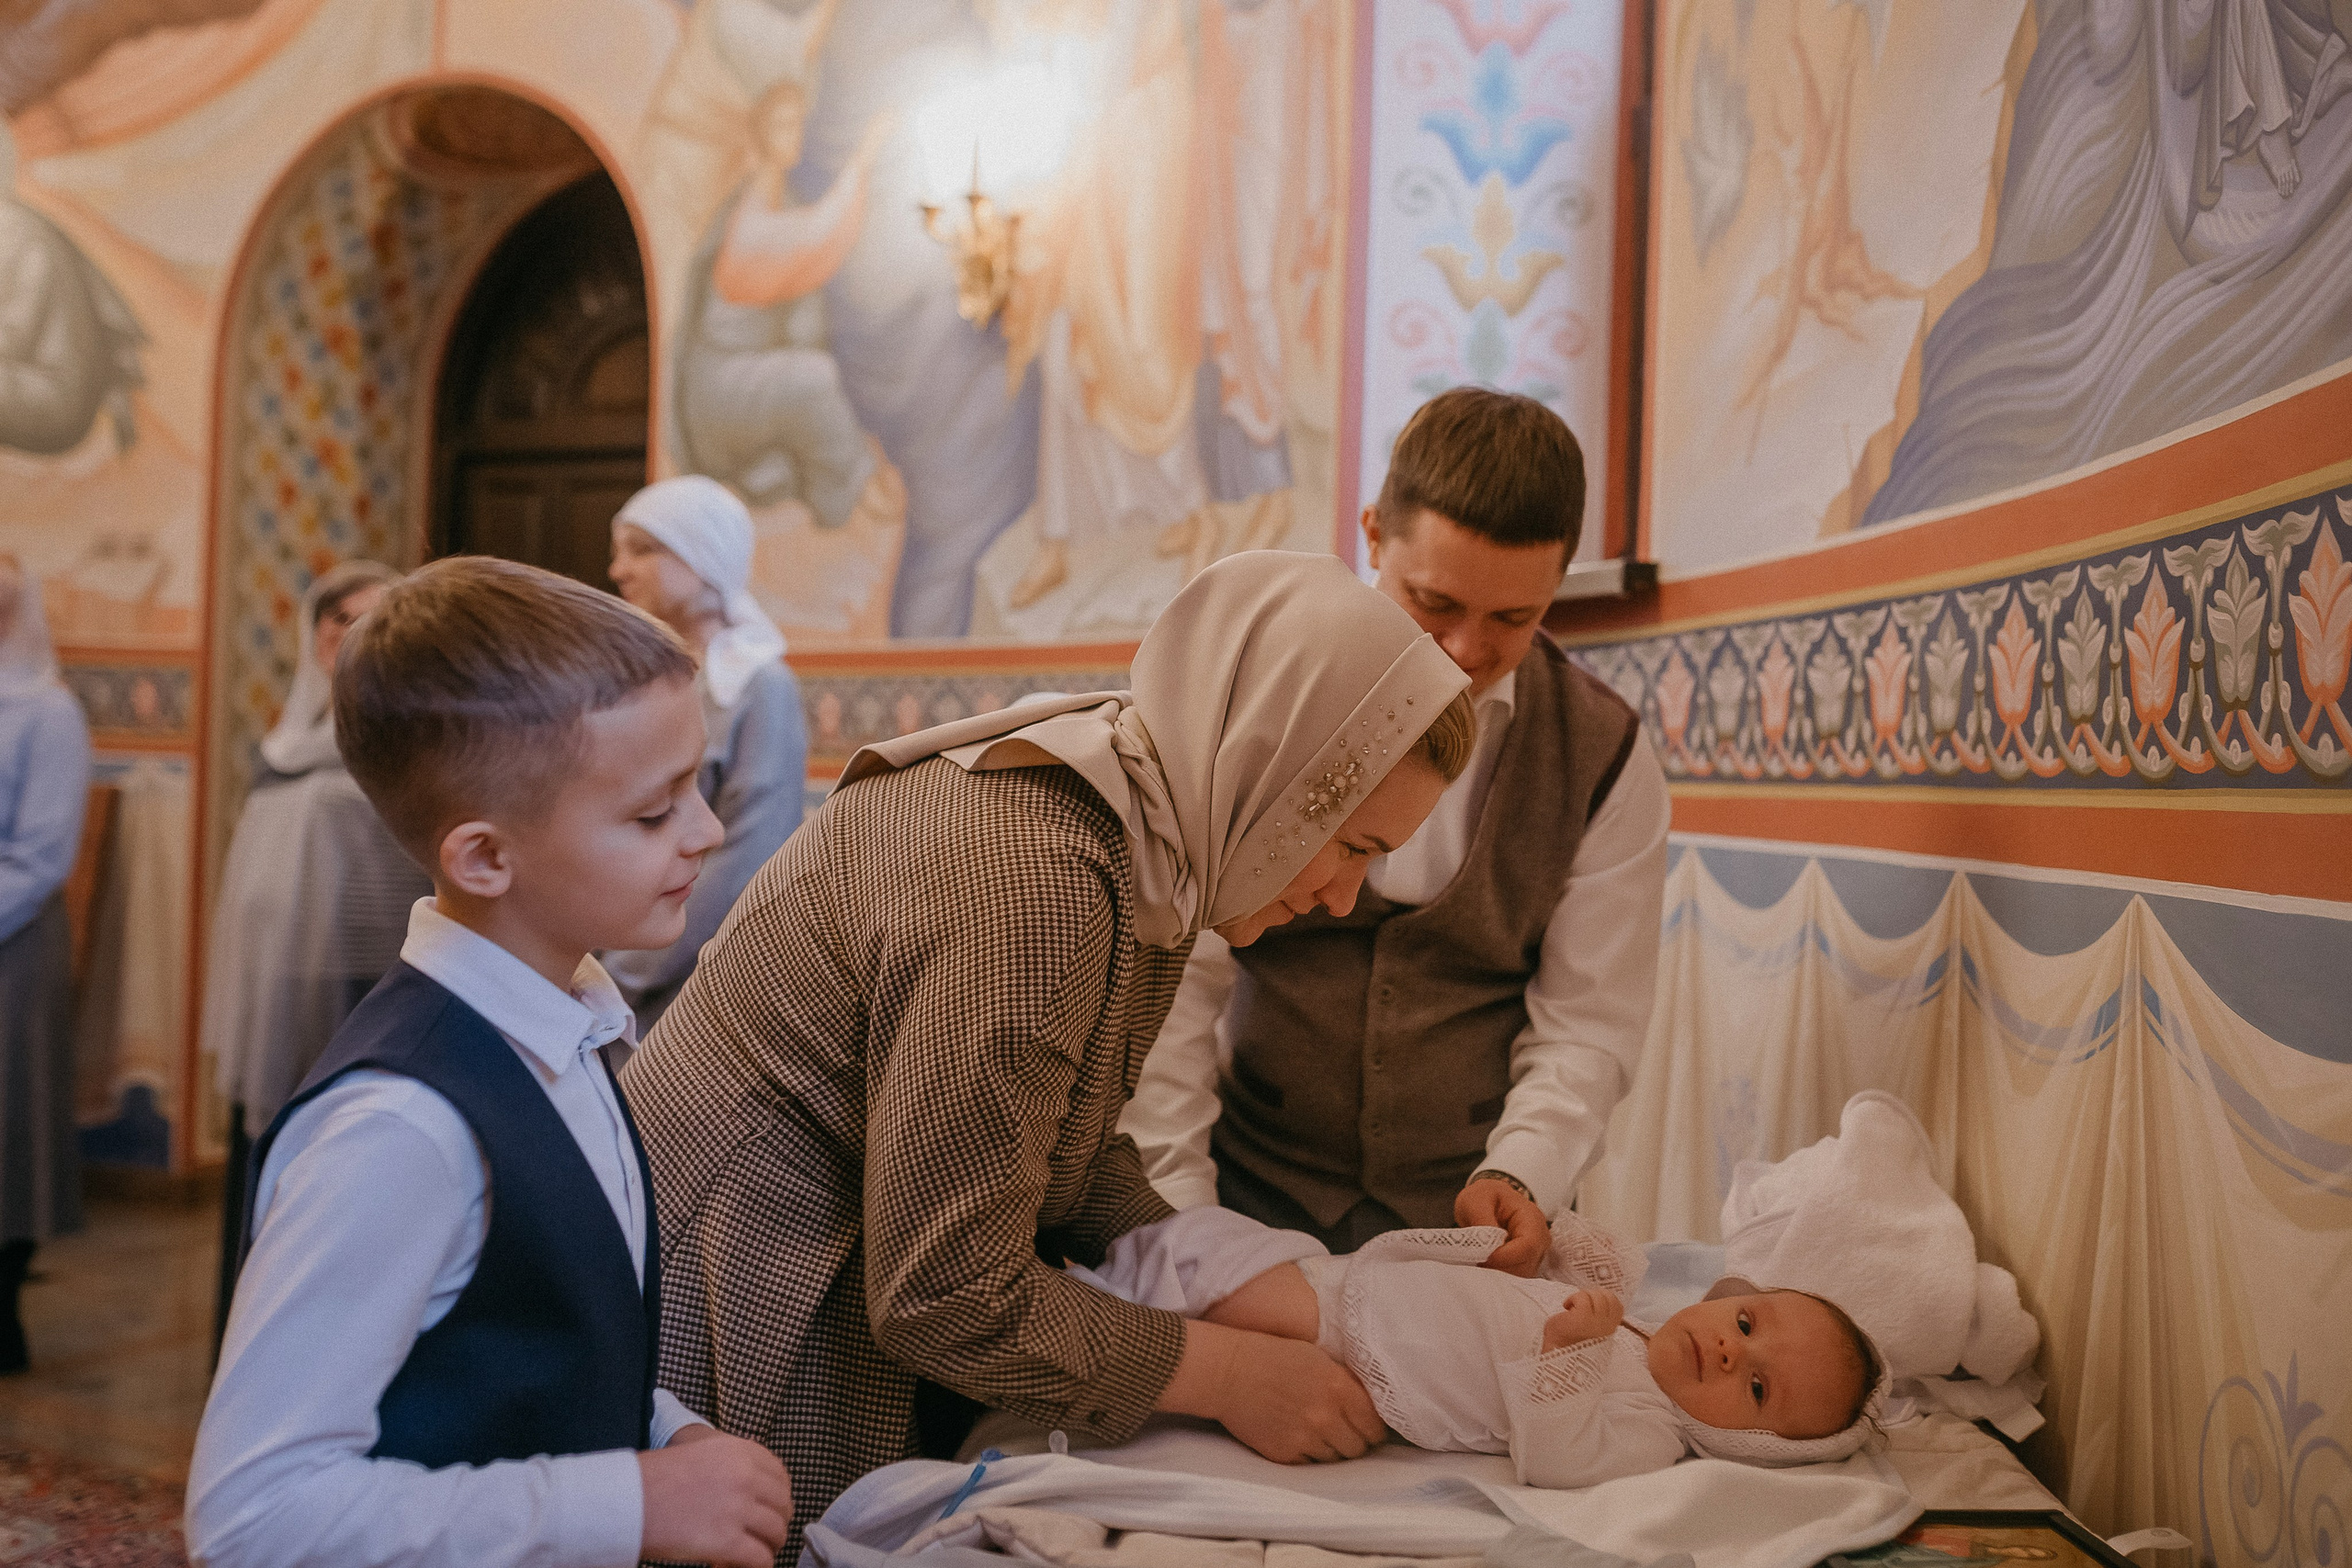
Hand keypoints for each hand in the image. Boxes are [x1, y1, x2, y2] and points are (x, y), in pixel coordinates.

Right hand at [639, 1430, 793, 1567]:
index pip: (780, 1475)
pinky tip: (740, 1566)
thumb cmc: (654, 1480)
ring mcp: (738, 1509)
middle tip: (766, 1535)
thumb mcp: (701, 1454)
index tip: (774, 1508)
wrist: (626, 1500)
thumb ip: (733, 1465)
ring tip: (755, 1553)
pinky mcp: (727, 1541)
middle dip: (777, 1522)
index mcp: (740, 1452)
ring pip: (776, 1533)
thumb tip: (756, 1491)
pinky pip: (760, 1558)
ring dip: (769, 1546)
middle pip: (782, 1504)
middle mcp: (745, 1477)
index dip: (780, 1496)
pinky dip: (758, 1566)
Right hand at [1174, 1321, 1384, 1463]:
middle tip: (1348, 1432)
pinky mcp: (1285, 1454)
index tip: (1370, 1426)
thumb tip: (1370, 1405)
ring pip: (1336, 1459)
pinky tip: (1302, 1437)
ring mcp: (1305, 1438)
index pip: (1375, 1426)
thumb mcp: (1317, 1357)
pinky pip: (1311, 1464)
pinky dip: (1311, 1455)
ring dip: (1334, 1449)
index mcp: (1338, 1387)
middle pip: (1359, 1448)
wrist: (1228, 1372)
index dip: (1375, 1428)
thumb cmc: (1273, 1356)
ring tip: (1322, 1434)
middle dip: (1357, 1441)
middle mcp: (1326, 1416)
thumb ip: (1346, 1382)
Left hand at [1456, 1177, 1547, 1276]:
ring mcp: (1535, 1253)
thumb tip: (1487, 1245)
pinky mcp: (1526, 1263)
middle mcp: (1539, 1238)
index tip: (1484, 1258)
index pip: (1528, 1246)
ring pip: (1522, 1275)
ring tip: (1480, 1263)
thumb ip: (1482, 1221)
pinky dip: (1500, 1277)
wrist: (1487, 1199)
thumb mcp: (1477, 1200)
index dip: (1506, 1257)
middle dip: (1500, 1268)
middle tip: (1477, 1262)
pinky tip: (1486, 1268)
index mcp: (1531, 1218)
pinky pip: (1517, 1278)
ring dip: (1499, 1274)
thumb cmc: (1485, 1197)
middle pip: (1527, 1265)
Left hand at [1542, 1288, 1623, 1351]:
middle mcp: (1607, 1327)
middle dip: (1594, 1294)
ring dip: (1584, 1296)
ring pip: (1598, 1296)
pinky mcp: (1582, 1318)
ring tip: (1573, 1306)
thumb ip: (1596, 1320)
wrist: (1557, 1359)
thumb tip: (1595, 1304)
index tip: (1591, 1303)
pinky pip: (1583, 1297)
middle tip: (1581, 1303)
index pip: (1618, 1306)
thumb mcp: (1587, 1332)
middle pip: (1610, 1297)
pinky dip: (1573, 1298)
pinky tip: (1566, 1307)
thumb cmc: (1568, 1346)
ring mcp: (1597, 1323)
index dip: (1606, 1299)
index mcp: (1610, 1330)